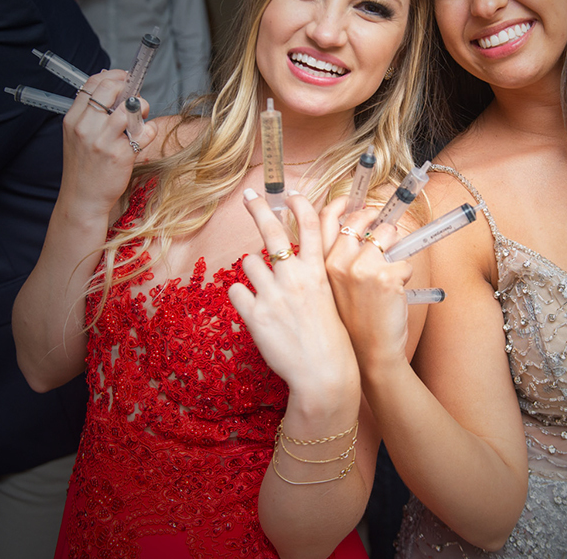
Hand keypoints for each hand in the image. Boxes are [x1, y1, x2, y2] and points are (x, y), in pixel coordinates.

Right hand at [60, 69, 153, 219]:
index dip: (114, 76)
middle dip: (130, 88)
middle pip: (112, 89)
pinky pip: (145, 131)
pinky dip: (149, 130)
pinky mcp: (121, 154)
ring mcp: (103, 140)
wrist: (83, 198)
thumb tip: (113, 86)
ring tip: (140, 119)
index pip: (93, 83)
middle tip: (136, 100)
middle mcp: (86, 127)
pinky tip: (143, 137)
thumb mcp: (78, 135)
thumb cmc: (84, 166)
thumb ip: (92, 112)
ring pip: (131, 107)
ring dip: (142, 108)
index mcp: (74, 119)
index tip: (126, 79)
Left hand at [228, 192, 359, 402]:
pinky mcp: (254, 315)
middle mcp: (295, 277)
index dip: (300, 204)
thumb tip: (293, 259)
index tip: (290, 193)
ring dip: (252, 270)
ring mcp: (273, 294)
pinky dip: (242, 297)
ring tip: (264, 288)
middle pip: (273, 230)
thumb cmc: (330, 338)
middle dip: (258, 209)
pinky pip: (236, 292)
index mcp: (318, 272)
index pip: (311, 225)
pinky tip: (254, 309)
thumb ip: (311, 275)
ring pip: (249, 262)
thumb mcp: (329, 297)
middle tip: (249, 197)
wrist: (323, 373)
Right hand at [320, 198, 414, 370]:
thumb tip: (357, 235)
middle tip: (381, 224)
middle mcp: (336, 263)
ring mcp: (361, 269)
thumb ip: (334, 264)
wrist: (368, 357)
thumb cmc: (351, 325)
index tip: (348, 200)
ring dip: (394, 246)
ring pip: (388, 234)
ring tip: (390, 270)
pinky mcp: (385, 277)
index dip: (337, 203)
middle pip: (360, 219)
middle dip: (374, 218)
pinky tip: (395, 294)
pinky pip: (404, 262)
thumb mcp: (329, 293)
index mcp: (320, 266)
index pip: (323, 219)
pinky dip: (405, 275)